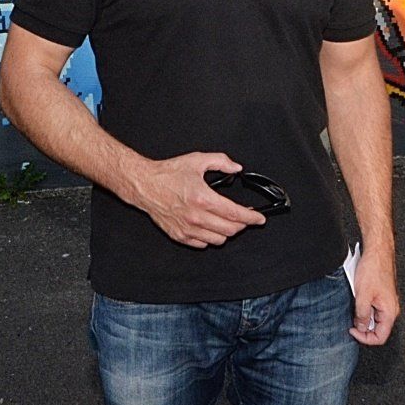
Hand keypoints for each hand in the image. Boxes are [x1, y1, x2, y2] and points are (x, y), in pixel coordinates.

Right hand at [131, 152, 267, 247]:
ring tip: (227, 222)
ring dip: (227, 232)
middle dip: (242, 225)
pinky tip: (210, 227)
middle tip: (244, 217)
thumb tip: (236, 168)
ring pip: (219, 240)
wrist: (145, 185)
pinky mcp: (180, 236)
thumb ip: (221, 162)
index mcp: (204, 199)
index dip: (252, 217)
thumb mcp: (197, 160)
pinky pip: (203, 244)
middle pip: (230, 230)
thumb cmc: (168, 174)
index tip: (259, 218)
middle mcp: (197, 217)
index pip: (236, 214)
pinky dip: (211, 238)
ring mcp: (188, 229)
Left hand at [348, 250, 399, 346]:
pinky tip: (357, 300)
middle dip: (363, 328)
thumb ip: (362, 315)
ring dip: (363, 317)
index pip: (380, 337)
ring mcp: (387, 303)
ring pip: (375, 319)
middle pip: (378, 329)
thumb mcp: (362, 295)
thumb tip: (361, 328)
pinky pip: (374, 309)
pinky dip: (364, 308)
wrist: (377, 252)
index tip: (353, 330)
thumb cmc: (373, 269)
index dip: (365, 338)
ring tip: (354, 306)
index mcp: (390, 312)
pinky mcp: (383, 296)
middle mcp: (391, 309)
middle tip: (351, 320)